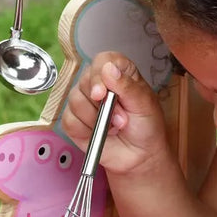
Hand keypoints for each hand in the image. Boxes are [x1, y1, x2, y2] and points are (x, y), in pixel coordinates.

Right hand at [60, 51, 168, 174]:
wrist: (140, 155)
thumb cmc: (146, 127)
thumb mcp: (145, 105)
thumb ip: (127, 86)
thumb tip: (108, 69)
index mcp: (119, 73)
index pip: (103, 60)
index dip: (99, 74)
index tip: (102, 92)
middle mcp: (99, 83)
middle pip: (85, 81)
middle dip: (102, 105)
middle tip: (121, 118)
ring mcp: (85, 101)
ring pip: (75, 101)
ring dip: (96, 119)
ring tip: (114, 127)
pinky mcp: (75, 120)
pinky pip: (69, 120)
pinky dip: (86, 130)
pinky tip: (100, 133)